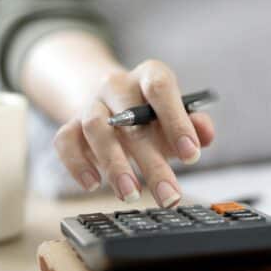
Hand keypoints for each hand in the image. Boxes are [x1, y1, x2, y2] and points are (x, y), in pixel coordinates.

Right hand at [53, 59, 214, 206]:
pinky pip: (65, 140)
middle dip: (151, 162)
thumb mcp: (177, 115)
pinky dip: (77, 163)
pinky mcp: (69, 124)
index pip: (160, 88)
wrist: (111, 101)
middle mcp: (117, 85)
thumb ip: (195, 124)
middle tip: (168, 195)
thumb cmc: (152, 113)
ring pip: (96, 127)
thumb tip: (205, 136)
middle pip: (131, 118)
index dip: (176, 121)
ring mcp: (91, 103)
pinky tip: (93, 184)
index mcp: (149, 75)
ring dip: (114, 164)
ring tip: (130, 193)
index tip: (191, 155)